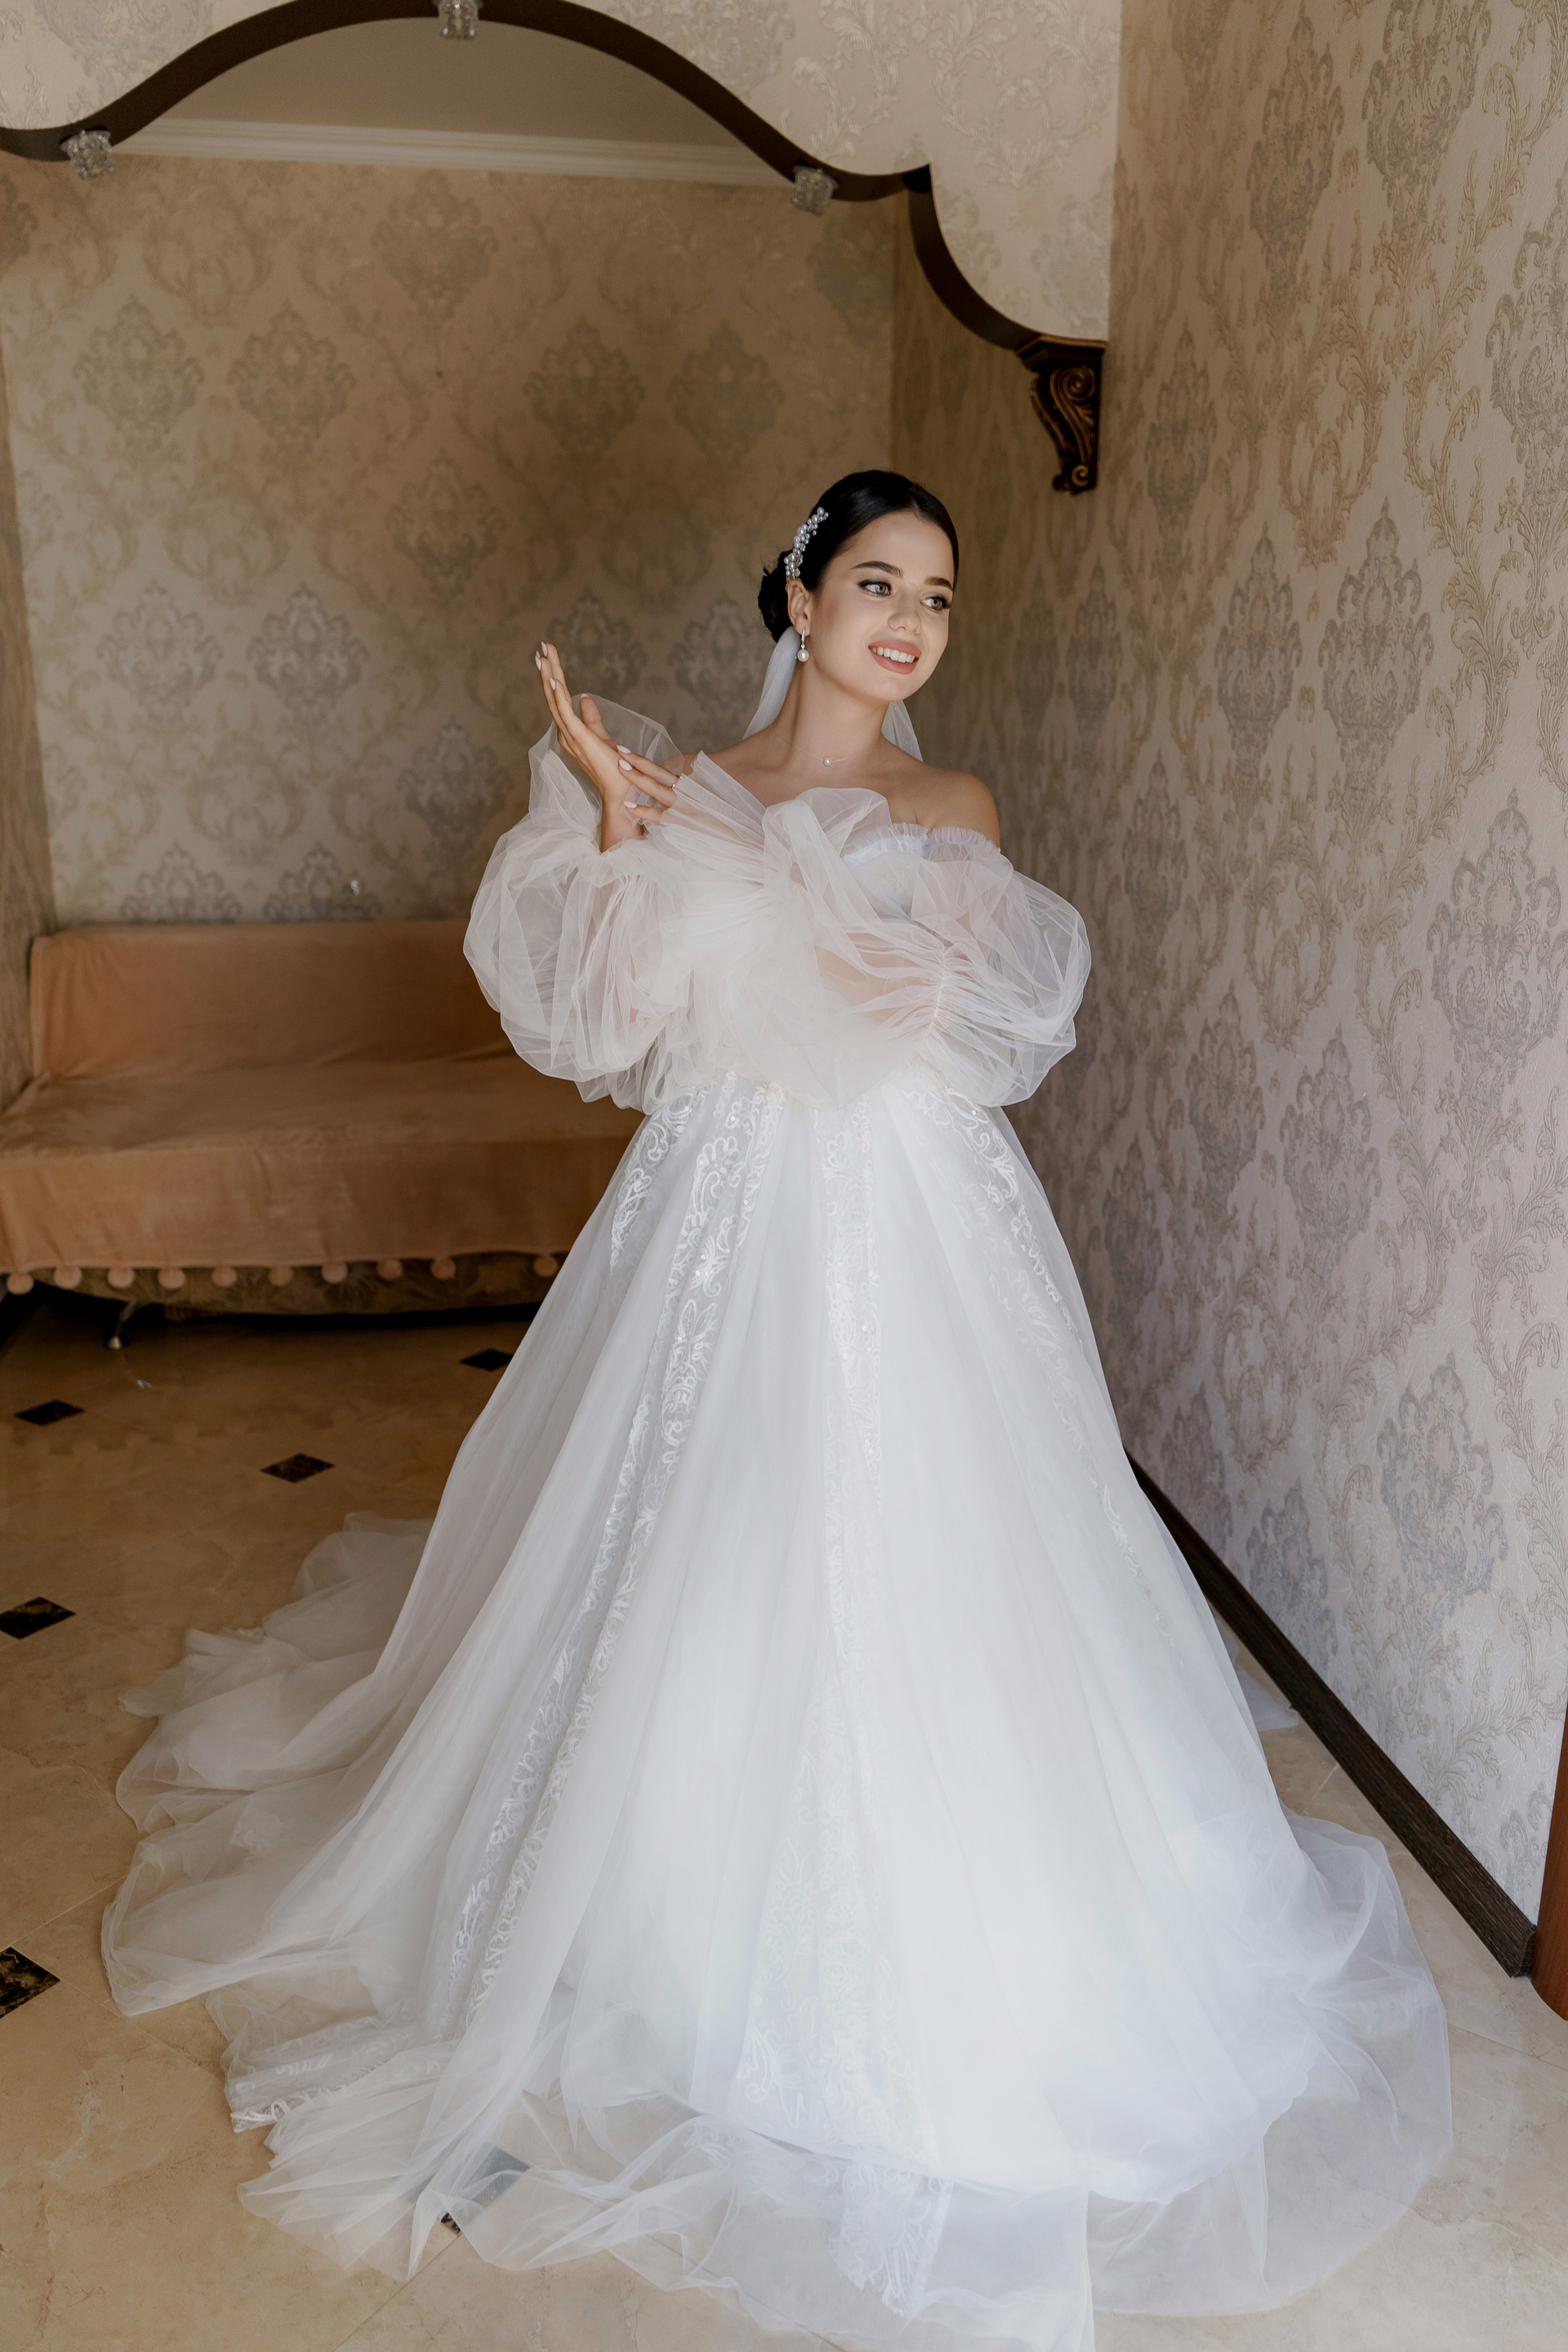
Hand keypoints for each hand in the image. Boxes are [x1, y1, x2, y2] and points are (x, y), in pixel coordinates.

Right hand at [536, 641, 679, 850]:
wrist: (621, 788)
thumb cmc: (613, 768)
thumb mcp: (601, 736)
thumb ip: (591, 718)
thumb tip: (584, 698)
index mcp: (569, 732)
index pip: (559, 699)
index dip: (553, 677)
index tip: (549, 656)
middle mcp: (565, 733)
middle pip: (553, 696)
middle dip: (548, 671)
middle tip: (542, 647)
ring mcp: (570, 736)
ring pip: (556, 701)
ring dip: (549, 677)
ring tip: (543, 656)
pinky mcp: (578, 738)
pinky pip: (564, 713)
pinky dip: (558, 695)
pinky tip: (553, 679)